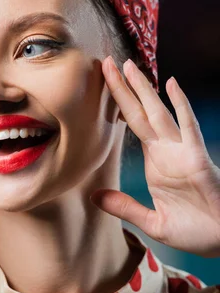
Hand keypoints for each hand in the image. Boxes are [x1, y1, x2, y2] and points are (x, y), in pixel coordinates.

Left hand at [90, 56, 219, 257]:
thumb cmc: (195, 230)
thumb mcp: (153, 222)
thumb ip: (125, 207)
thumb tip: (94, 196)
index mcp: (156, 162)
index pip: (131, 124)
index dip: (117, 104)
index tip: (101, 83)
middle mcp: (167, 151)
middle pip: (140, 112)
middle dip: (124, 88)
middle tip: (106, 62)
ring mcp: (182, 151)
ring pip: (160, 113)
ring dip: (144, 90)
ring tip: (128, 66)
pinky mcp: (198, 158)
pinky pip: (189, 126)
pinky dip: (180, 105)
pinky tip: (171, 84)